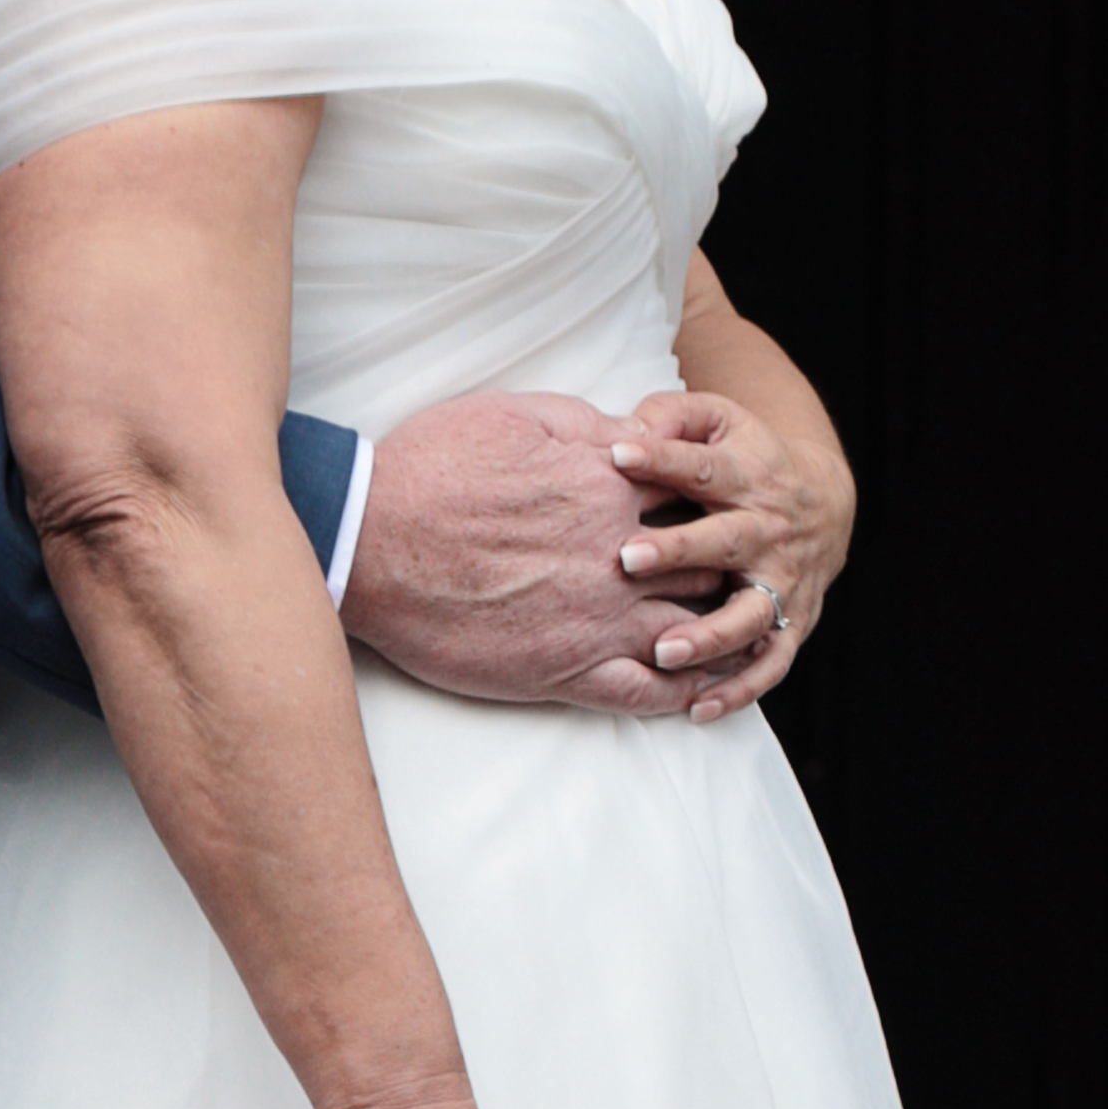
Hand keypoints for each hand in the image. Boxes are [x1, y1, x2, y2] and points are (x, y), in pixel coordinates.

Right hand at [343, 391, 728, 722]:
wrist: (368, 541)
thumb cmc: (431, 469)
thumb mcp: (515, 414)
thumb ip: (587, 424)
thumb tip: (635, 433)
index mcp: (609, 488)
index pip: (688, 495)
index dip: (703, 502)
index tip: (709, 509)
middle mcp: (618, 557)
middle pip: (703, 563)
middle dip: (722, 566)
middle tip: (739, 572)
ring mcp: (597, 620)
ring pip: (692, 630)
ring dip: (719, 632)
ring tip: (738, 633)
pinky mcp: (566, 672)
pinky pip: (648, 692)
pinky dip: (683, 694)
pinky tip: (698, 691)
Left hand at [608, 387, 852, 720]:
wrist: (825, 499)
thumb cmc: (746, 458)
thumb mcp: (718, 421)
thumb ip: (673, 417)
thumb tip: (626, 429)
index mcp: (747, 477)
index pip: (702, 467)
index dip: (661, 459)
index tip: (616, 454)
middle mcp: (769, 530)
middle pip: (726, 541)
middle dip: (679, 551)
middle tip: (628, 560)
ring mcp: (783, 581)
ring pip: (750, 614)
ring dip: (709, 635)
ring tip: (663, 651)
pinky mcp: (793, 623)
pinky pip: (770, 664)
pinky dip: (739, 689)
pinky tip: (698, 708)